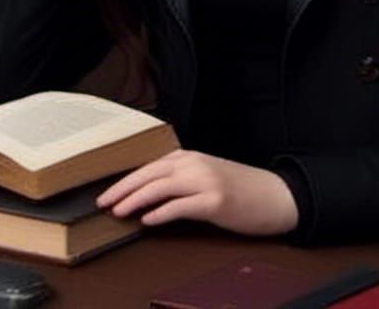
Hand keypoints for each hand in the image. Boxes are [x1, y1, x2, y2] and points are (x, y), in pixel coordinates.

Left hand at [94, 149, 298, 235]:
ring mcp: (206, 181)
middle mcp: (196, 164)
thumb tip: (148, 195)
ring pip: (162, 186)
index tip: (107, 193)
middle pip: (151, 173)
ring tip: (119, 211)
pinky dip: (162, 212)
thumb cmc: (241, 189)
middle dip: (124, 188)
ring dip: (136, 199)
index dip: (126, 180)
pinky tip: (148, 220)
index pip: (150, 166)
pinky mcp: (216, 201)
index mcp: (192, 157)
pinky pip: (182, 206)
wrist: (275, 195)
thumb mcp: (207, 175)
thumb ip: (181, 179)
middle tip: (103, 202)